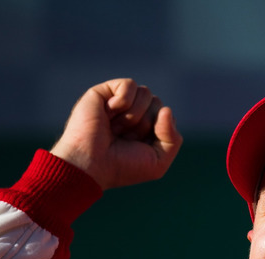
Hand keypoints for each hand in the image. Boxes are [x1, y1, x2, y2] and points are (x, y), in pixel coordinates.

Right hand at [50, 78, 182, 190]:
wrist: (91, 164)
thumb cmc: (122, 167)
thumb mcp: (158, 161)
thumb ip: (173, 138)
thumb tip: (166, 109)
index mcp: (145, 128)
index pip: (166, 115)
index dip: (158, 132)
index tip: (138, 147)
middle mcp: (132, 113)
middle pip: (157, 102)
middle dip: (145, 124)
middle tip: (125, 138)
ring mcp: (118, 102)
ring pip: (146, 93)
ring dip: (133, 116)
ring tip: (114, 128)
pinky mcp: (104, 92)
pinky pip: (129, 84)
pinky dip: (123, 101)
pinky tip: (108, 113)